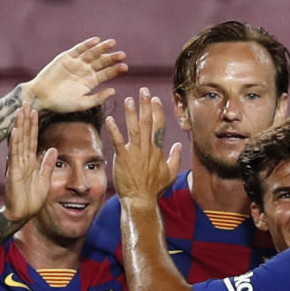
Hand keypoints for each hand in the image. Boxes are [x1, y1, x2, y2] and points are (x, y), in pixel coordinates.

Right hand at [3, 103, 56, 220]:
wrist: (22, 214)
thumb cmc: (32, 199)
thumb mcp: (45, 180)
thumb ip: (47, 164)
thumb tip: (52, 149)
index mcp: (30, 162)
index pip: (32, 139)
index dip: (33, 125)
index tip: (34, 110)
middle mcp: (22, 160)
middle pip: (25, 136)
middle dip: (26, 120)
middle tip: (26, 102)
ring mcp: (17, 165)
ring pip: (19, 142)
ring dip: (21, 126)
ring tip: (21, 111)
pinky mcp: (14, 172)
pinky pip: (15, 155)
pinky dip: (15, 143)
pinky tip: (15, 131)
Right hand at [23, 37, 127, 111]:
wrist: (42, 96)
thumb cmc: (62, 103)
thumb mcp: (82, 103)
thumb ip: (98, 98)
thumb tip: (114, 91)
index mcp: (90, 82)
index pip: (106, 74)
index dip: (115, 70)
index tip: (125, 67)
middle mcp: (85, 71)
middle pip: (101, 62)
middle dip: (112, 58)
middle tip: (122, 55)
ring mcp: (76, 63)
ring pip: (92, 54)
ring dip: (102, 48)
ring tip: (113, 43)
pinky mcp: (66, 57)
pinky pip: (79, 49)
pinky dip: (87, 45)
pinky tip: (97, 41)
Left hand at [106, 88, 181, 203]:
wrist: (141, 201)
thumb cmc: (154, 189)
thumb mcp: (170, 174)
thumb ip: (175, 158)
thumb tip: (179, 146)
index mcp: (157, 150)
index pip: (159, 126)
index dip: (157, 111)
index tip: (155, 99)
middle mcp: (147, 149)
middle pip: (147, 122)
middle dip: (145, 105)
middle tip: (143, 90)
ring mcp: (134, 153)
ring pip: (134, 129)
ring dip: (131, 113)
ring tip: (129, 99)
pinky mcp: (122, 158)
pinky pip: (117, 141)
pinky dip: (114, 130)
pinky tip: (110, 119)